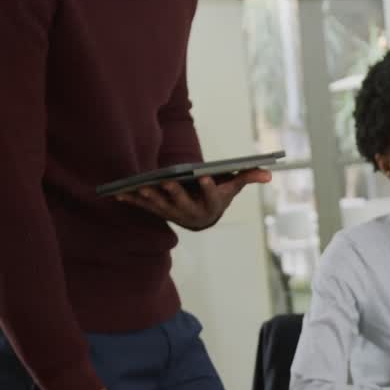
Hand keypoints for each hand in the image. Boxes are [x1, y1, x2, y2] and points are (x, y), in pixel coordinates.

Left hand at [116, 168, 271, 230]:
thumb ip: (247, 177)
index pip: (212, 197)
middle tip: (166, 182)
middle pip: (183, 204)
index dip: (208, 188)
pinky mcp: (159, 213)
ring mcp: (174, 215)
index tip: (204, 177)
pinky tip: (120, 193)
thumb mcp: (233, 187)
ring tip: (142, 187)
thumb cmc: (217, 195)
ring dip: (151, 199)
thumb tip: (268, 172)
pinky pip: (145, 208)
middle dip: (174, 193)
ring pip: (162, 207)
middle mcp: (192, 214)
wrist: (202, 217)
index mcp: (212, 206)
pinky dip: (132, 201)